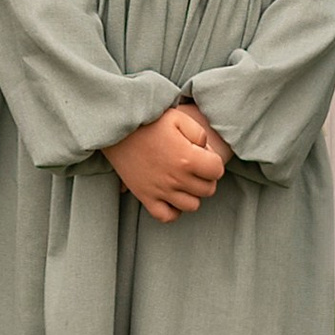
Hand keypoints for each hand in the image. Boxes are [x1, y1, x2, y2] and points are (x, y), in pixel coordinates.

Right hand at [106, 99, 225, 222]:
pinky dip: (173, 210)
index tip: (204, 154)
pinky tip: (171, 195)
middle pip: (208, 189)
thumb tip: (206, 150)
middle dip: (206, 177)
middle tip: (195, 165)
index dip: (213, 161)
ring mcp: (160, 191)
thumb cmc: (148, 121)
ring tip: (183, 179)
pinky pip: (167, 216)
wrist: (116, 129)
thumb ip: (199, 133)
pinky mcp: (145, 197)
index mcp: (187, 158)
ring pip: (192, 205)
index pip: (217, 170)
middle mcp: (176, 178)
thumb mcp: (178, 117)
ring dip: (192, 193)